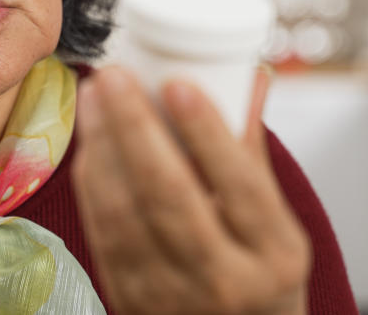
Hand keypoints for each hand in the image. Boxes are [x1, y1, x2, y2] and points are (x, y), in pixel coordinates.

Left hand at [72, 66, 309, 314]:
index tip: (177, 81)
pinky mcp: (128, 299)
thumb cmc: (258, 275)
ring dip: (102, 146)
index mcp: (274, 255)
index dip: (207, 132)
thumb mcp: (277, 227)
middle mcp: (224, 281)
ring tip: (93, 95)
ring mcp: (170, 295)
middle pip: (170, 196)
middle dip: (134, 129)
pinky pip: (102, 231)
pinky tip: (90, 140)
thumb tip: (250, 77)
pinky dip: (92, 180)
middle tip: (115, 75)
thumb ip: (252, 154)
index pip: (241, 185)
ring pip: (124, 213)